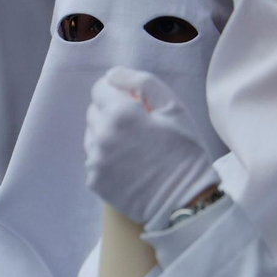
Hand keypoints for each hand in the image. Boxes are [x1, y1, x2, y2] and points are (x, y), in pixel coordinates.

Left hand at [85, 67, 217, 230]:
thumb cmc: (183, 151)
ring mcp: (95, 161)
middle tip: (138, 127)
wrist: (184, 201)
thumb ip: (141, 82)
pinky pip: (94, 160)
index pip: (100, 88)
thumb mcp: (173, 108)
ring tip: (134, 148)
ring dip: (107, 136)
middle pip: (94, 111)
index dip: (117, 92)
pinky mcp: (95, 181)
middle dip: (111, 113)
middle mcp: (102, 136)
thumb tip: (112, 75)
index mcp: (120, 114)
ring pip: (92, 136)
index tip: (133, 103)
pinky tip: (128, 166)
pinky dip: (106, 159)